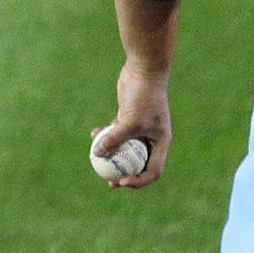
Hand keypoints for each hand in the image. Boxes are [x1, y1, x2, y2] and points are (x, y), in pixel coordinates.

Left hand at [92, 63, 171, 188]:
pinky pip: (117, 133)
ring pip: (125, 149)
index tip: (122, 181)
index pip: (153, 170)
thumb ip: (114, 138)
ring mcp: (140, 128)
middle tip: (110, 181)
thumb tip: (97, 154)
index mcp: (160, 142)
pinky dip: (106, 135)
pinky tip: (93, 134)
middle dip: (124, 174)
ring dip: (112, 156)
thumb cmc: (144, 97)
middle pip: (139, 163)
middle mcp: (152, 138)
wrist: (144, 70)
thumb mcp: (130, 121)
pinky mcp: (128, 118)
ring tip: (97, 161)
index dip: (138, 180)